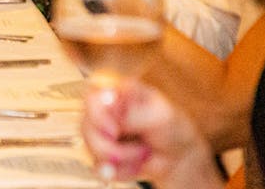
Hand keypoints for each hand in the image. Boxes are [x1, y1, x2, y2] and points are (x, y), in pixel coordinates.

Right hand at [82, 79, 220, 187]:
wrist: (178, 157)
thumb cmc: (171, 127)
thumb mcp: (160, 115)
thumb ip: (134, 114)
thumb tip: (114, 115)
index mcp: (115, 93)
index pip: (91, 98)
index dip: (98, 116)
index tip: (115, 131)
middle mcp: (102, 111)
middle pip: (87, 127)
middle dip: (114, 146)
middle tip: (141, 149)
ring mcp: (99, 133)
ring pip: (91, 149)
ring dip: (122, 159)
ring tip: (143, 154)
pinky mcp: (101, 155)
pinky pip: (99, 167)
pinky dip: (121, 172)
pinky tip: (136, 166)